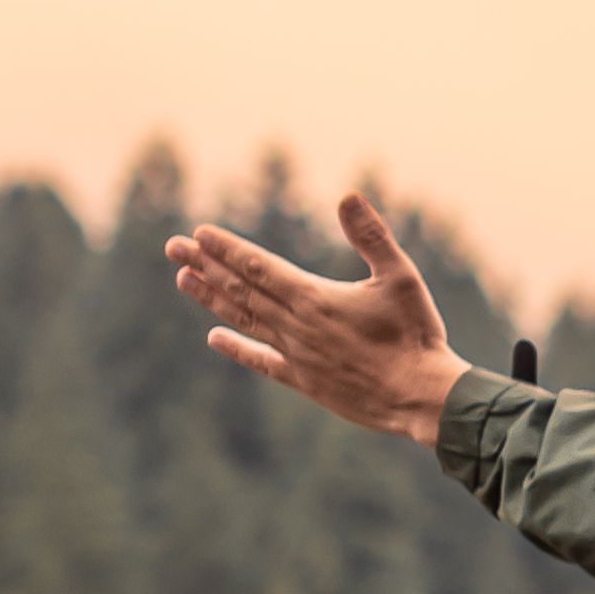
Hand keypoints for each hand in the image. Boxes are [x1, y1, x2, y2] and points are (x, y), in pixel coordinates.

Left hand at [167, 192, 467, 441]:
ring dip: (211, 299)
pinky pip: (262, 361)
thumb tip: (348, 196)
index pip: (258, 267)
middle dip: (205, 265)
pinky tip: (216, 338)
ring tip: (183, 279)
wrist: (421, 397)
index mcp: (314, 298)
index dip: (227, 249)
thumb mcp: (401, 277)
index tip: (198, 233)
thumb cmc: (416, 335)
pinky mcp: (305, 382)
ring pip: (244, 319)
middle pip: (241, 289)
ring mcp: (296, 355)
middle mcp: (296, 326)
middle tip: (173, 247)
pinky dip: (238, 348)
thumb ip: (372, 236)